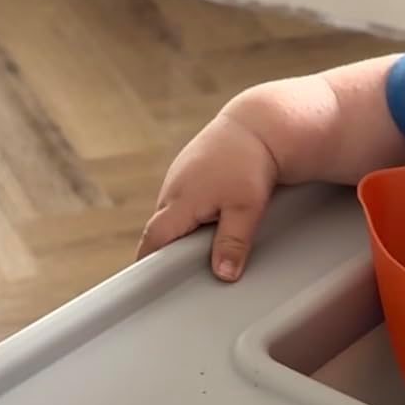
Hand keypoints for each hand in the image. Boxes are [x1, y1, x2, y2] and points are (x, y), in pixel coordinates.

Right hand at [136, 109, 278, 279]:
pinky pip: (185, 198)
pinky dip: (194, 210)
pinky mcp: (190, 168)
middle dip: (170, 247)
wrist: (257, 125)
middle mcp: (173, 188)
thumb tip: (223, 275)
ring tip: (207, 242)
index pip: (154, 238)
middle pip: (163, 228)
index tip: (147, 278)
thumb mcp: (246, 207)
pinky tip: (215, 215)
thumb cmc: (250, 164)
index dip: (148, 259)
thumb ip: (232, 242)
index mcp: (181, 201)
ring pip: (175, 212)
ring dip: (185, 227)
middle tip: (187, 268)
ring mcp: (180, 176)